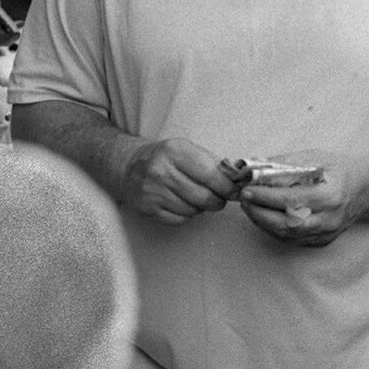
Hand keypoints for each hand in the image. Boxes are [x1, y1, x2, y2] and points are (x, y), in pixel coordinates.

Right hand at [122, 138, 237, 224]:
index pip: (210, 174)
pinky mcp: (147, 208)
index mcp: (175, 151)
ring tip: (200, 198)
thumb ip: (212, 163)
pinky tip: (184, 204)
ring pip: (193, 210)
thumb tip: (239, 180)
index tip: (236, 191)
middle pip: (203, 196)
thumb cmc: (166, 158)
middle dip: (218, 201)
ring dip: (202, 208)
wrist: (129, 167)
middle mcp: (161, 171)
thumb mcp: (187, 150)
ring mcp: (152, 191)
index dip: (227, 187)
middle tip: (222, 199)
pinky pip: (180, 219)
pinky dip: (188, 214)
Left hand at [237, 150, 364, 247]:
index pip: (291, 200)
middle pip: (286, 224)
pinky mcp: (321, 241)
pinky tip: (265, 215)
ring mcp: (326, 234)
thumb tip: (253, 166)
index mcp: (331, 196)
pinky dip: (273, 228)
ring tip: (250, 206)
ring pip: (286, 235)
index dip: (265, 197)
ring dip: (263, 222)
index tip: (246, 190)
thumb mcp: (315, 157)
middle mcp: (329, 219)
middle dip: (259, 212)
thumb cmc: (339, 170)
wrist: (364, 189)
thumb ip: (284, 163)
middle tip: (243, 200)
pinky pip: (291, 239)